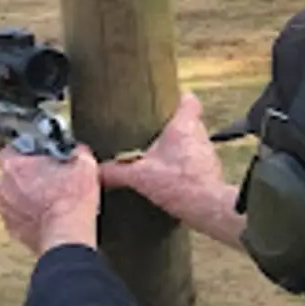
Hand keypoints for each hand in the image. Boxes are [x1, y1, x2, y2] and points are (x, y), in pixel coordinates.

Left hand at [0, 147, 100, 253]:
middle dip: (27, 176)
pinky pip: (18, 217)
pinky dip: (30, 216)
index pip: (10, 150)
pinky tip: (48, 217)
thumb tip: (79, 152)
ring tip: (50, 200)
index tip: (39, 157)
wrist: (67, 237)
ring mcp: (5, 209)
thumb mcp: (85, 166)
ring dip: (27, 197)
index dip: (26, 153)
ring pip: (13, 197)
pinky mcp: (12, 229)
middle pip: (10, 175)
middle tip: (49, 179)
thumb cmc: (71, 201)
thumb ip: (78, 153)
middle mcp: (3, 186)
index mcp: (15, 166)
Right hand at [100, 92, 244, 245]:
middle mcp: (200, 136)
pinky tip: (168, 176)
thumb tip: (95, 171)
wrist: (208, 208)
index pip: (189, 100)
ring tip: (156, 154)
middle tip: (151, 130)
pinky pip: (195, 163)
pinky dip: (182, 166)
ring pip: (192, 143)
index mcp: (184, 126)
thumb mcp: (139, 176)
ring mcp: (207, 154)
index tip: (165, 98)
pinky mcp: (209, 172)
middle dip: (170, 126)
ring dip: (177, 147)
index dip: (178, 97)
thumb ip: (115, 172)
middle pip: (188, 122)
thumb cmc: (180, 184)